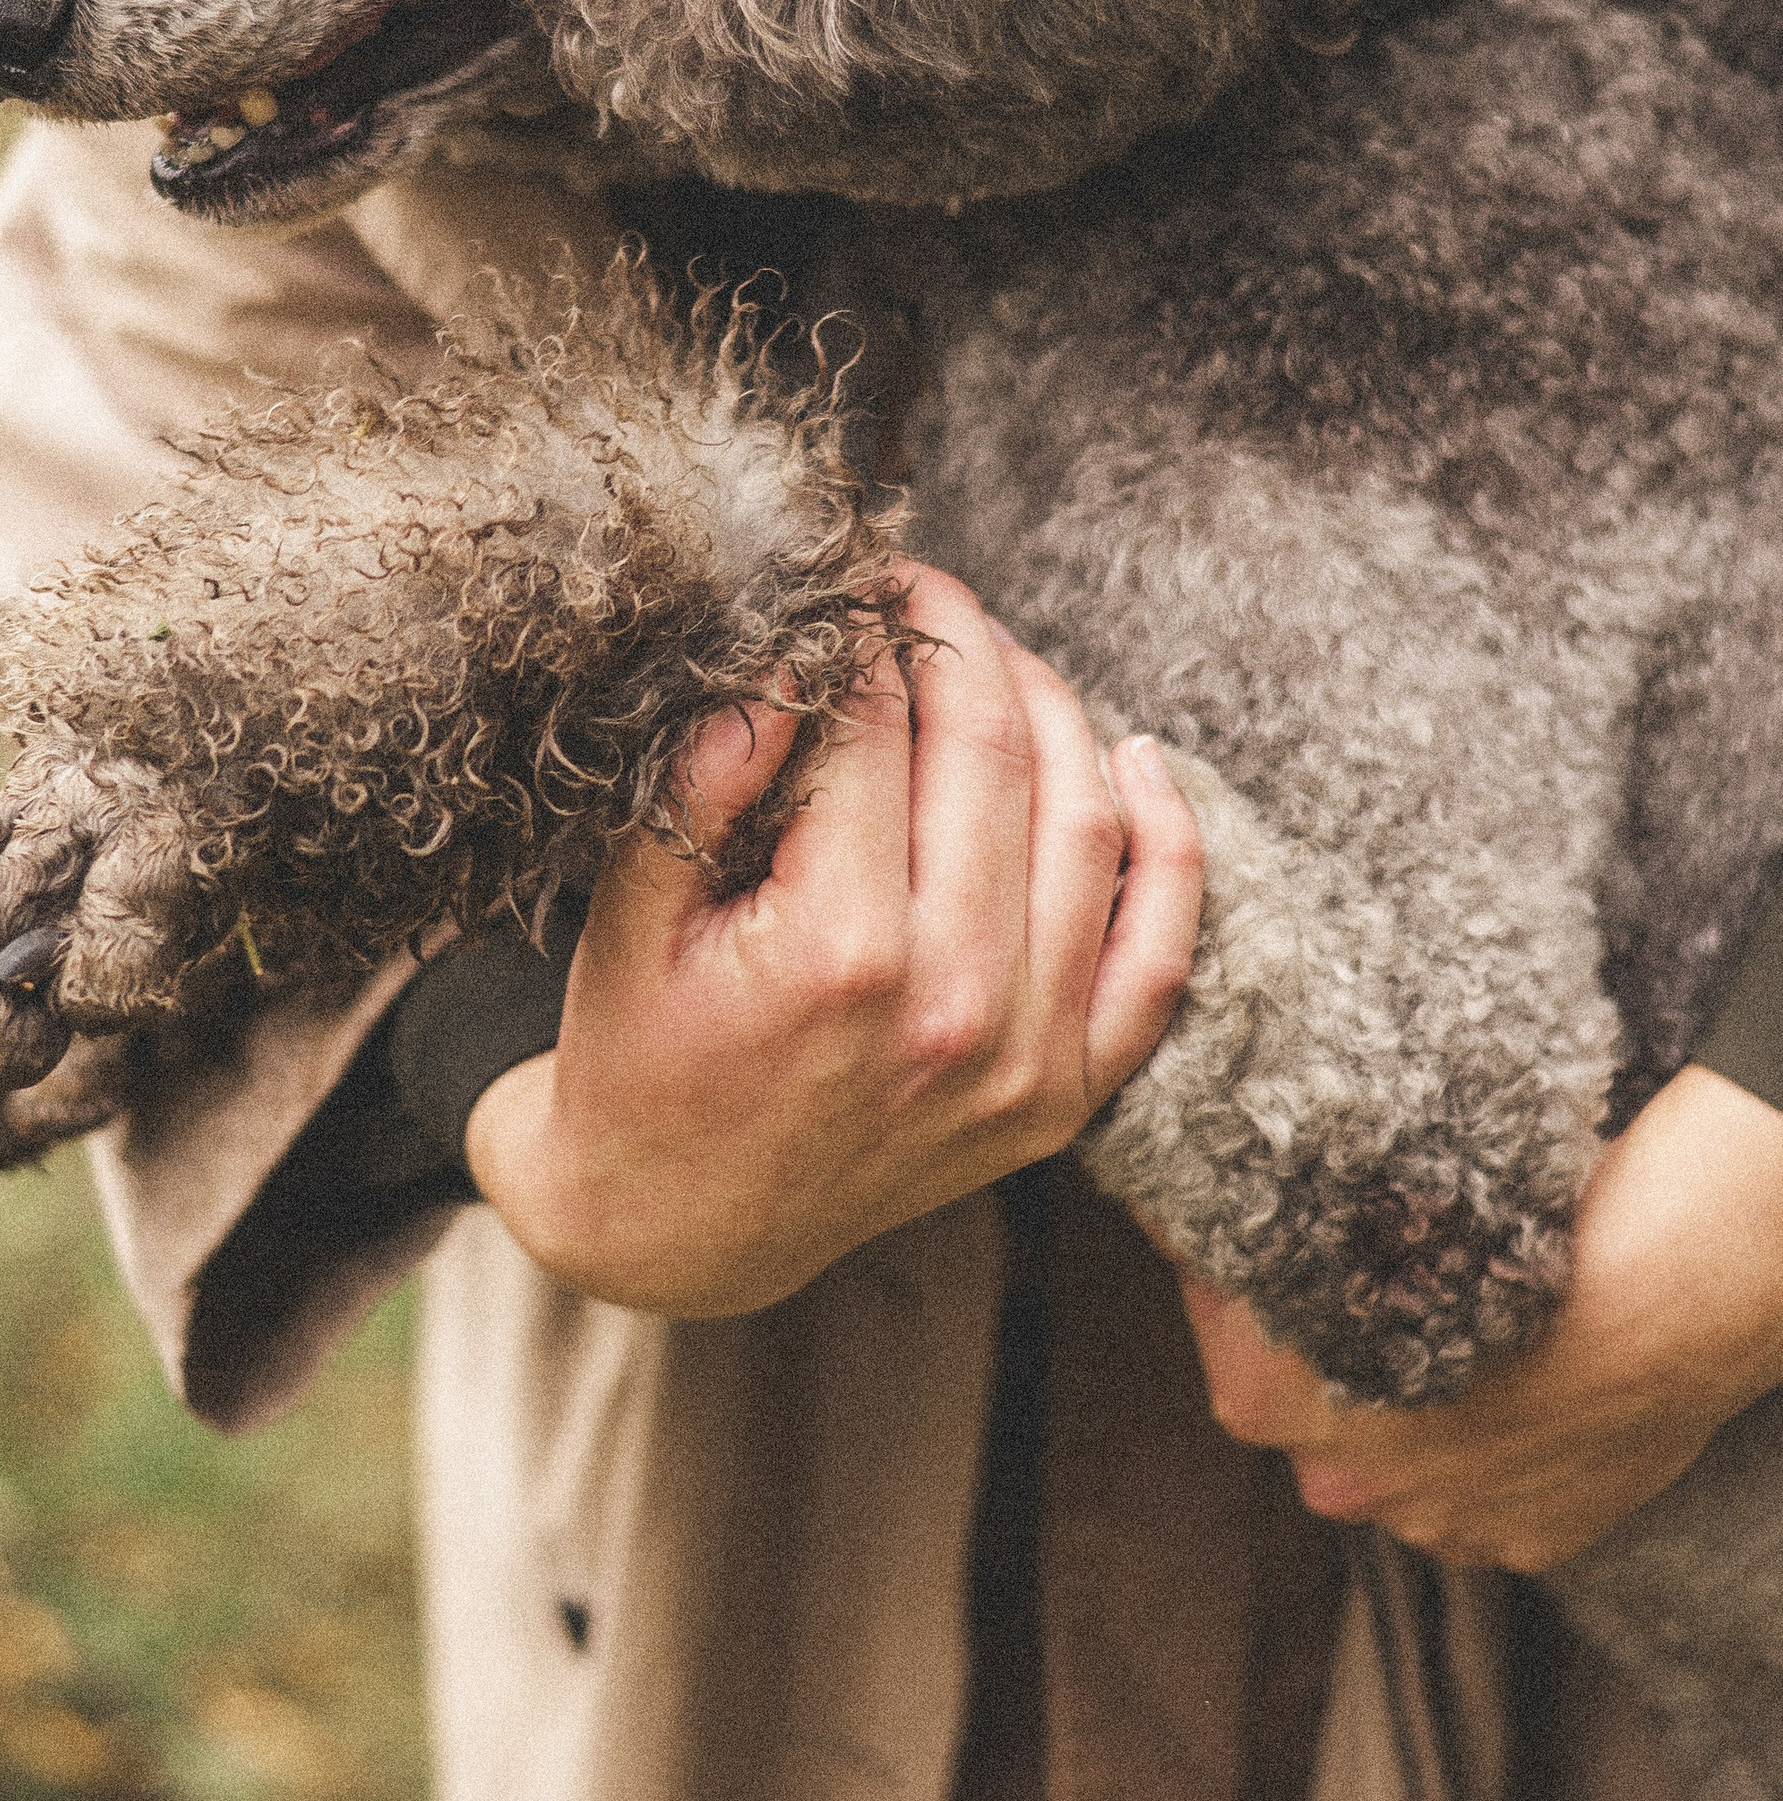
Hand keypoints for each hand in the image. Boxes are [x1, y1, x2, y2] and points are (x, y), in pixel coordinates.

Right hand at [462, 562, 1202, 1316]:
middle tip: (919, 586)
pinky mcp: (1066, 1096)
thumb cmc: (640, 1054)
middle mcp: (957, 1007)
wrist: (677, 1226)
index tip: (850, 574)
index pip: (878, 732)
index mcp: (840, 956)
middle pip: (993, 756)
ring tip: (993, 654)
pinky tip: (1133, 756)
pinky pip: (1158, 950)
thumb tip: (785, 648)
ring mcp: (1028, 1060)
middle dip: (958, 641)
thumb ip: (703, 777)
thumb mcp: (632, 911)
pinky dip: (1168, 843)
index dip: (864, 630)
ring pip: (1088, 821)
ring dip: (1051, 708)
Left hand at [1179, 1063, 1782, 1568]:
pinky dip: (1501, 1464)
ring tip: (1480, 1352)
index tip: (1258, 1249)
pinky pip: (1487, 1506)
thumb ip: (1282, 1249)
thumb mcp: (1359, 1215)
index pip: (1221, 1334)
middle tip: (1388, 1303)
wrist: (1649, 1300)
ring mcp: (1430, 1521)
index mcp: (1270, 1399)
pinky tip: (1533, 1404)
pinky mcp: (1518, 1542)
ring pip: (1403, 1472)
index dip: (1236, 1286)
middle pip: (1312, 1423)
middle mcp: (1338, 1480)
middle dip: (1332, 1376)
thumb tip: (1215, 1212)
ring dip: (1421, 1427)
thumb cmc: (1504, 1235)